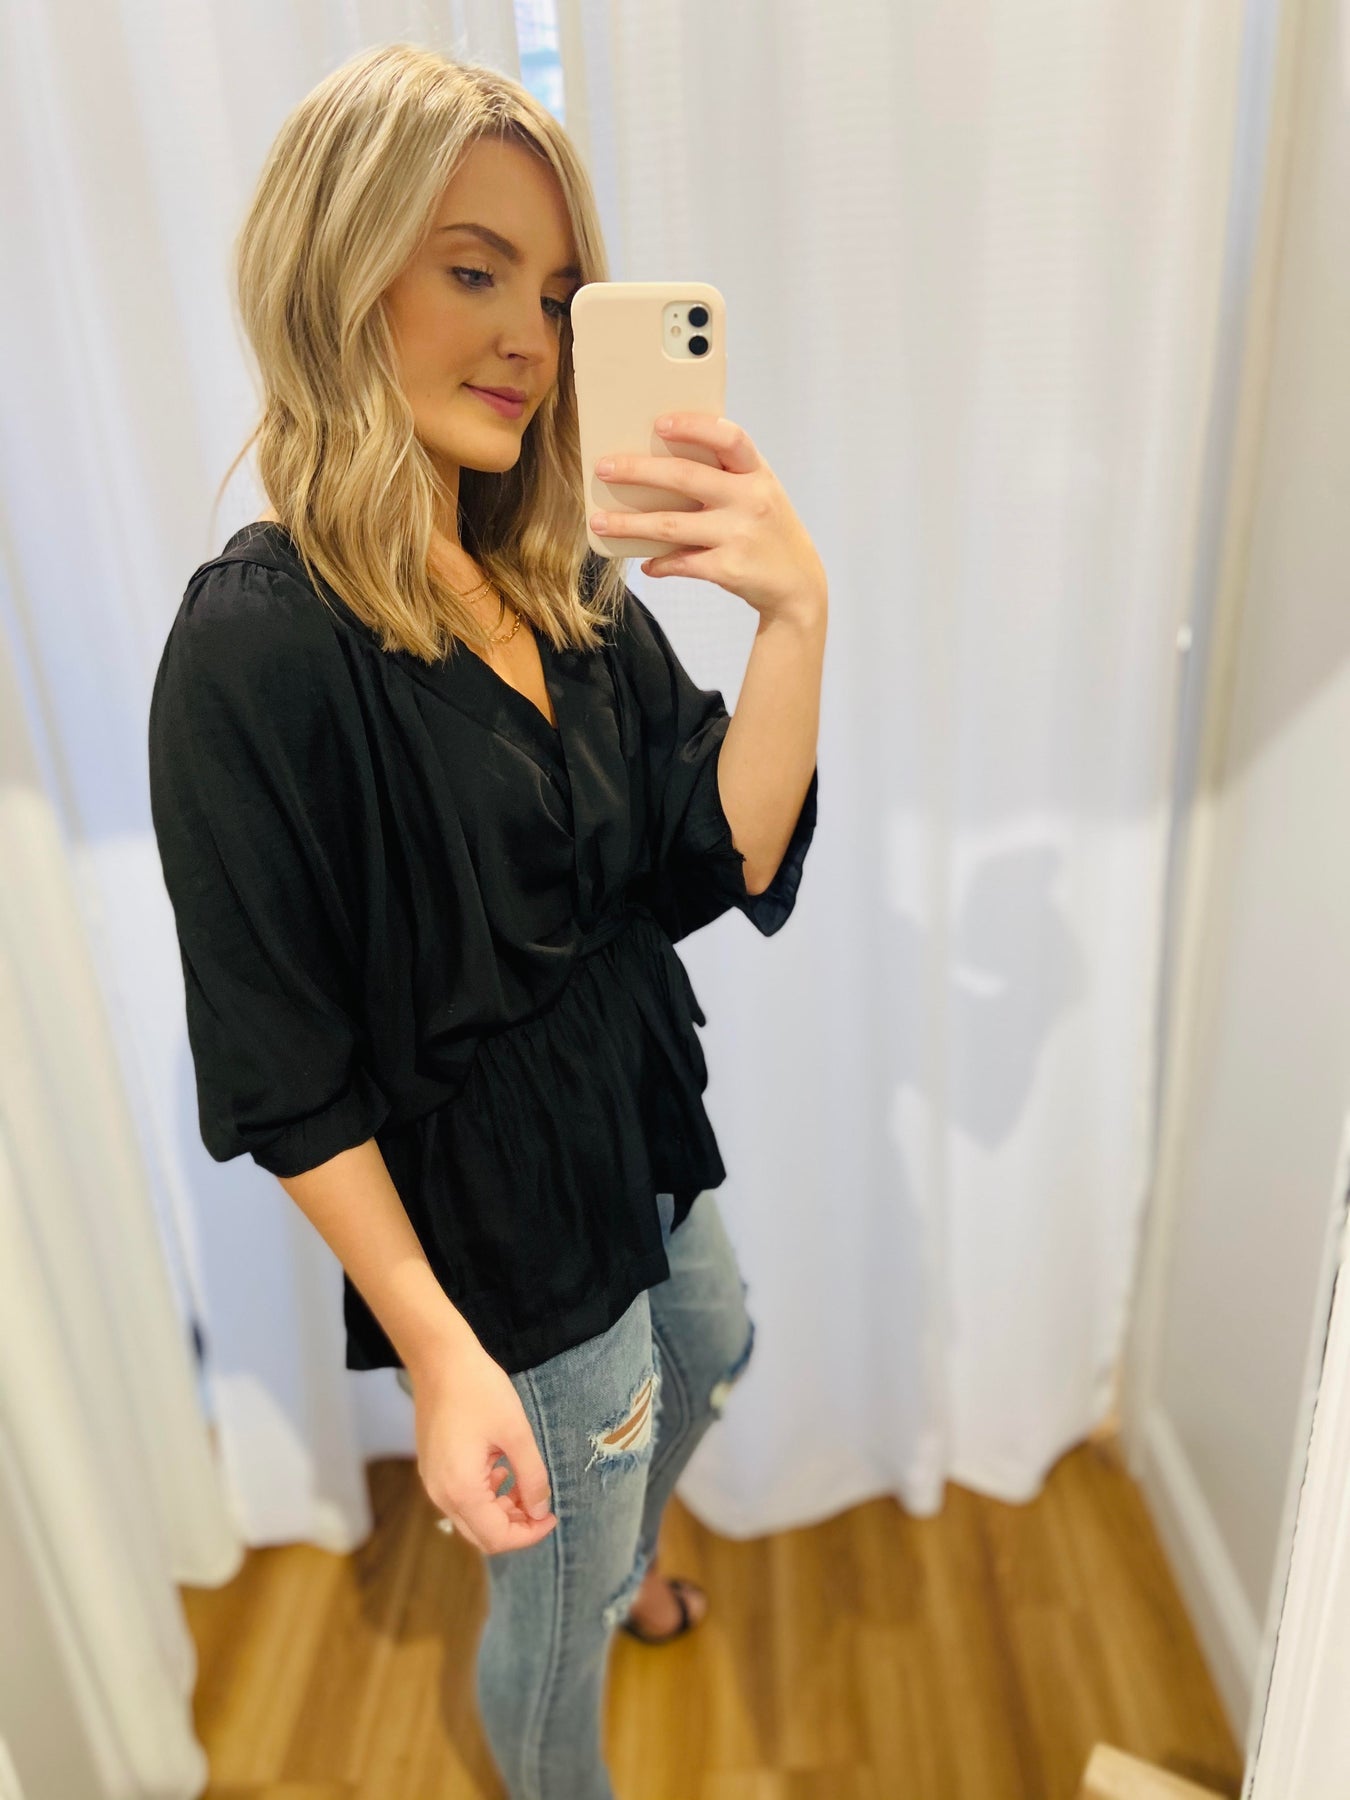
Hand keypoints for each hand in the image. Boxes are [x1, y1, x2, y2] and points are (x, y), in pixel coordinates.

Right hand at [407, 1349, 556, 1555]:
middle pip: (482, 1535)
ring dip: (501, 1510)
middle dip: (515, 1526)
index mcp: (462, 1490)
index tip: (551, 1516)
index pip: (497, 1537)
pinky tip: (502, 1469)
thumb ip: (532, 1477)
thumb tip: (540, 1511)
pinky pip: (461, 1497)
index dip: (529, 1534)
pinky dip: (486, 1495)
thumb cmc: (480, 1390)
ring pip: (471, 1518)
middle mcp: (441, 1494)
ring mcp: (433, 1482)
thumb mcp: (517, 1433)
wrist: (439, 1360)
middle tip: (541, 1504)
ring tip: (525, 1483)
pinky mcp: (433, 1468)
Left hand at [591, 413, 827, 626]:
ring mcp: (740, 534)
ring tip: (600, 522)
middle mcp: (751, 499)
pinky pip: (681, 562)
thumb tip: (657, 464)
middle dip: (639, 471)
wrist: (798, 584)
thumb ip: (724, 475)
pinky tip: (646, 564)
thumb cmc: (766, 529)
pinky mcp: (729, 568)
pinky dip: (659, 563)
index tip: (659, 423)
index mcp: (757, 472)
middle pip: (686, 477)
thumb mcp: (758, 492)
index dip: (694, 426)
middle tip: (604, 468)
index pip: (729, 437)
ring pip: (671, 524)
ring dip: (630, 524)